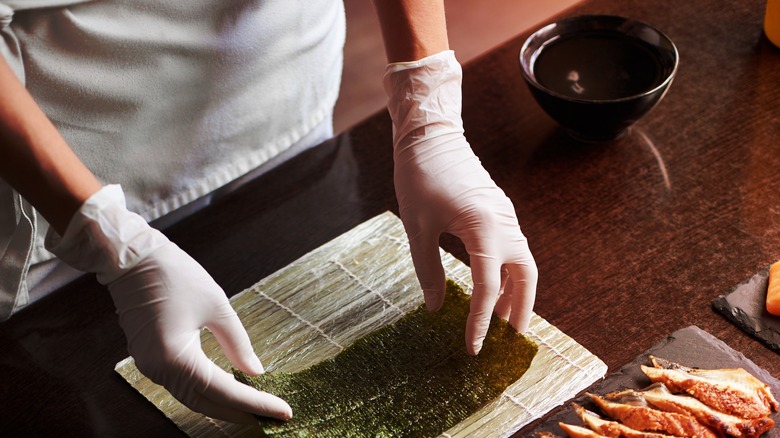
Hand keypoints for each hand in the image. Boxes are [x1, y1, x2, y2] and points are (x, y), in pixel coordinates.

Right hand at [46, 185, 291, 422]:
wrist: (130, 258)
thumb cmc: (173, 275)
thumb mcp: (216, 306)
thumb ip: (237, 344)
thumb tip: (255, 372)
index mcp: (176, 359)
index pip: (225, 392)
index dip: (256, 404)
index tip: (283, 411)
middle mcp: (159, 370)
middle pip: (206, 403)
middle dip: (241, 412)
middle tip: (272, 417)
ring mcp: (150, 366)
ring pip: (192, 396)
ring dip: (223, 403)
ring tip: (255, 406)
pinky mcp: (149, 357)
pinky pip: (181, 383)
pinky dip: (206, 389)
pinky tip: (228, 386)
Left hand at [384, 51, 537, 354]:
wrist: (430, 135)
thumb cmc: (419, 177)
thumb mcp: (417, 228)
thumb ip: (428, 270)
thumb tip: (437, 308)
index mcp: (482, 228)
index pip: (488, 286)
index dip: (481, 321)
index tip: (473, 347)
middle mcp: (502, 223)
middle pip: (525, 274)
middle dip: (521, 308)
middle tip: (510, 337)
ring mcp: (504, 214)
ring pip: (522, 261)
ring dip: (514, 290)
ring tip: (499, 318)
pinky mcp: (498, 209)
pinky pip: (511, 247)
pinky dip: (506, 270)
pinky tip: (490, 284)